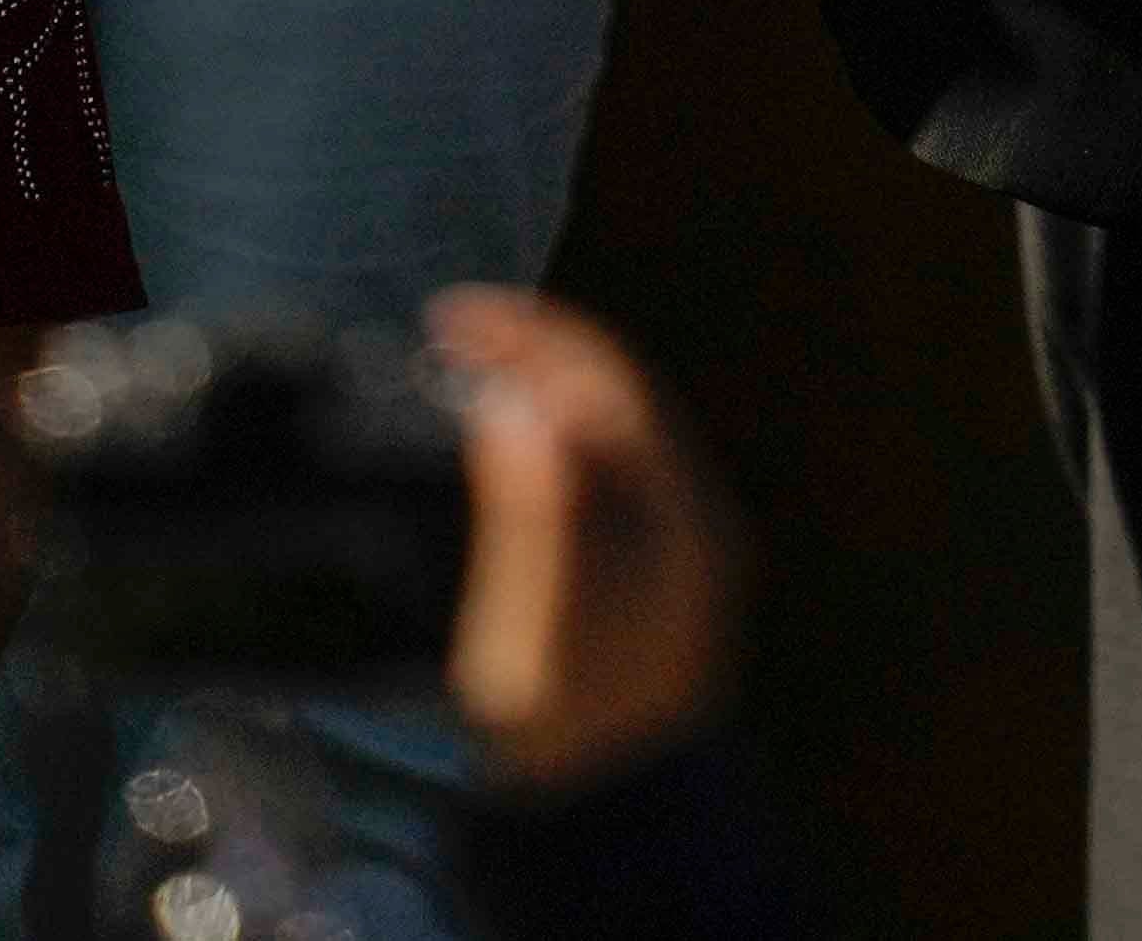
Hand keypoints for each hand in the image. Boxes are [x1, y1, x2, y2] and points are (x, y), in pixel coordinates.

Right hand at [431, 287, 745, 796]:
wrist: (615, 822)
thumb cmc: (567, 742)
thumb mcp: (530, 646)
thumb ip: (528, 529)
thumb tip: (513, 410)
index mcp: (676, 525)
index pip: (604, 385)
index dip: (529, 338)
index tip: (450, 319)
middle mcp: (693, 522)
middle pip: (616, 396)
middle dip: (534, 352)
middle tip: (448, 335)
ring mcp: (680, 547)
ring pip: (613, 430)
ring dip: (543, 390)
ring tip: (465, 373)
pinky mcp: (656, 574)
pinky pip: (606, 471)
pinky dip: (554, 440)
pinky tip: (504, 446)